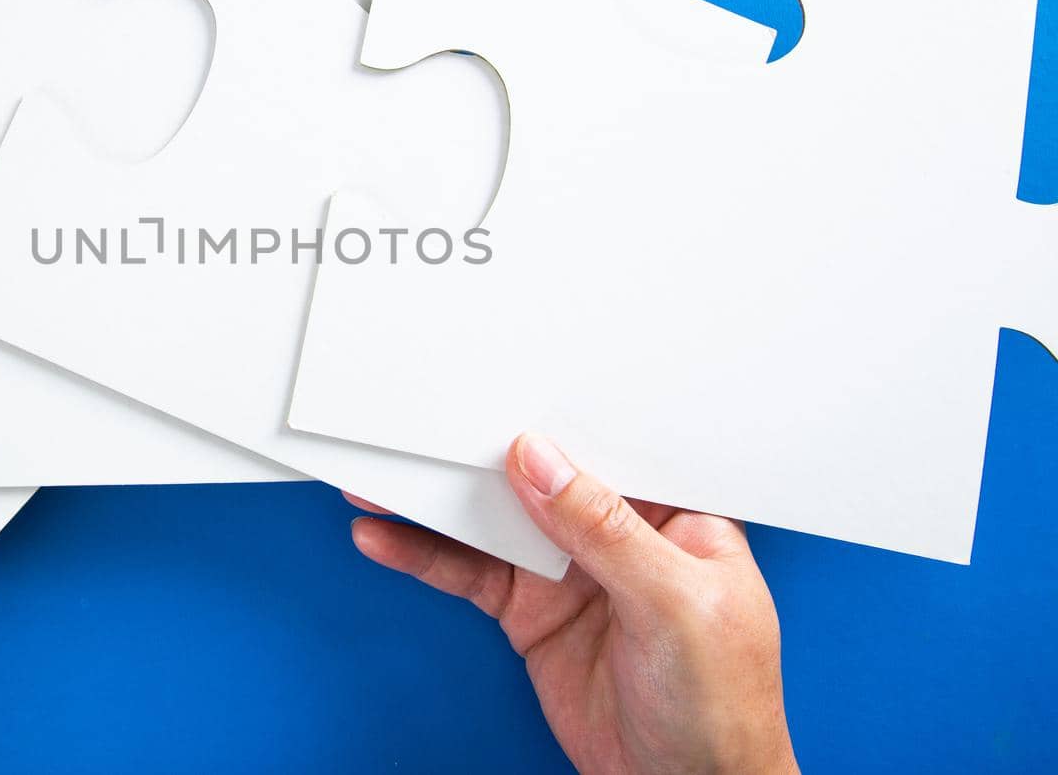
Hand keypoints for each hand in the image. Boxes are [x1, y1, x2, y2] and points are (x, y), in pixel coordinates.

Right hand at [348, 434, 795, 774]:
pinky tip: (389, 539)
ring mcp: (568, 572)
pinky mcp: (530, 612)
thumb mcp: (677, 604)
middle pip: (534, 478)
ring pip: (492, 521)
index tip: (492, 399)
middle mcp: (617, 534)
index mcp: (673, 513)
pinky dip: (426, 556)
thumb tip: (542, 461)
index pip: (604, 449)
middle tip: (417, 433)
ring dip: (437, 503)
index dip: (551, 421)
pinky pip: (470, 572)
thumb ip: (605, 529)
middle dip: (475, 454)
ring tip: (380, 483)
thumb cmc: (725, 706)